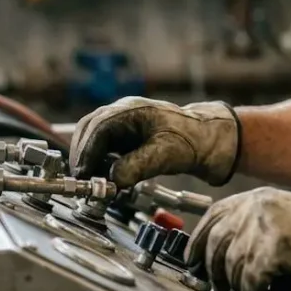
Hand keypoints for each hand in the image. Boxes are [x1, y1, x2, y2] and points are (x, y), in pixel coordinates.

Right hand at [68, 96, 240, 188]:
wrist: (207, 140)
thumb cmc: (190, 141)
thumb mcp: (165, 155)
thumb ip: (137, 166)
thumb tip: (112, 179)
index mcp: (130, 110)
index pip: (97, 128)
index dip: (87, 152)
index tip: (83, 175)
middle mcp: (122, 112)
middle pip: (89, 129)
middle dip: (82, 155)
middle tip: (82, 180)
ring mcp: (122, 122)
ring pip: (93, 136)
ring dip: (88, 157)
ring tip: (91, 180)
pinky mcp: (125, 135)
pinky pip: (103, 144)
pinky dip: (98, 159)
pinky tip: (102, 175)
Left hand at [186, 187, 290, 290]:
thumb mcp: (283, 215)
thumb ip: (253, 225)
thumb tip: (224, 250)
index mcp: (256, 199)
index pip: (213, 216)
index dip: (198, 240)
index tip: (193, 258)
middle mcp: (255, 209)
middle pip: (215, 243)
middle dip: (213, 270)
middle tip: (217, 287)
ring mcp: (263, 229)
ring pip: (232, 267)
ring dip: (237, 287)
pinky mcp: (274, 251)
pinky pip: (250, 281)